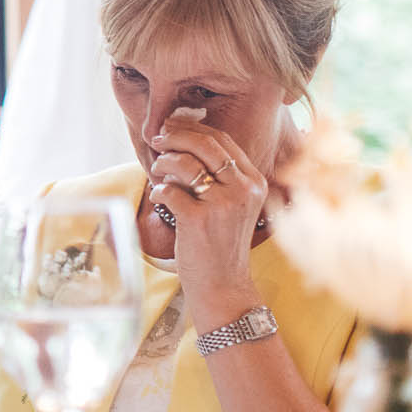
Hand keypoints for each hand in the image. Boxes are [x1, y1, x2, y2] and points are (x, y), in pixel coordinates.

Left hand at [147, 117, 269, 320]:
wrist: (222, 285)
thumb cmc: (220, 241)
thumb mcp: (231, 203)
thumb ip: (217, 173)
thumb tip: (181, 136)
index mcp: (254, 181)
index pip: (222, 139)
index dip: (192, 127)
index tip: (172, 126)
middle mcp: (243, 189)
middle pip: (204, 143)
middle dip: (174, 136)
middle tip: (157, 140)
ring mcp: (223, 204)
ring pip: (184, 162)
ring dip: (162, 163)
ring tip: (157, 172)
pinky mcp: (199, 219)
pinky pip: (169, 190)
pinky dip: (158, 191)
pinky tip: (159, 199)